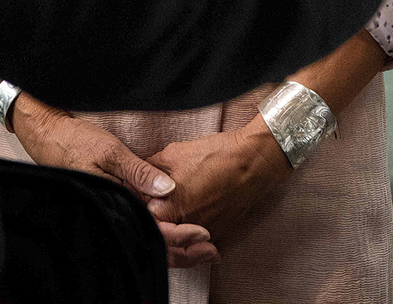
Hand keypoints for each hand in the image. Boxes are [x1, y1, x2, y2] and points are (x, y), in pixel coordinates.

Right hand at [9, 95, 217, 268]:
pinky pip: (138, 225)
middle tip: (210, 250)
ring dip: (174, 244)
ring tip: (200, 246)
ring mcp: (112, 212)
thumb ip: (139, 171)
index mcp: (115, 204)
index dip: (179, 236)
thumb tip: (169, 190)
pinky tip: (173, 228)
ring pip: (145, 237)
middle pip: (151, 242)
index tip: (203, 234)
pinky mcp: (112, 206)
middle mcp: (114, 214)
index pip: (152, 230)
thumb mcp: (109, 151)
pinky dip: (158, 231)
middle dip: (182, 250)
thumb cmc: (76, 143)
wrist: (48, 138)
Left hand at [145, 119, 290, 250]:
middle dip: (156, 215)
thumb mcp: (173, 153)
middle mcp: (184, 228)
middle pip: (160, 230)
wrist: (253, 162)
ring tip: (177, 201)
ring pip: (179, 238)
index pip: (143, 215)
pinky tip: (193, 209)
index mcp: (168, 209)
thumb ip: (151, 169)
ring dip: (173, 224)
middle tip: (158, 197)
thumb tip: (139, 175)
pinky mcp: (218, 234)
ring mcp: (202, 234)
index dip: (140, 202)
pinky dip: (192, 229)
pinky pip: (198, 239)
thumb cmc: (215, 155)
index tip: (141, 192)